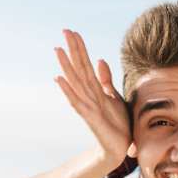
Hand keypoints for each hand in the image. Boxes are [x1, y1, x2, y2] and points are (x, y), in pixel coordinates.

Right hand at [54, 29, 129, 162]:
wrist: (120, 146)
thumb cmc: (117, 123)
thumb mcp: (115, 96)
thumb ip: (106, 80)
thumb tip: (100, 60)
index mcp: (95, 89)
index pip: (86, 64)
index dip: (80, 48)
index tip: (73, 31)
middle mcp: (89, 94)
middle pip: (79, 67)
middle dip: (73, 49)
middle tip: (65, 30)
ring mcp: (87, 105)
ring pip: (75, 81)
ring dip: (66, 65)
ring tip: (57, 48)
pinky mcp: (89, 117)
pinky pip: (76, 101)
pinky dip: (67, 90)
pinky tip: (58, 78)